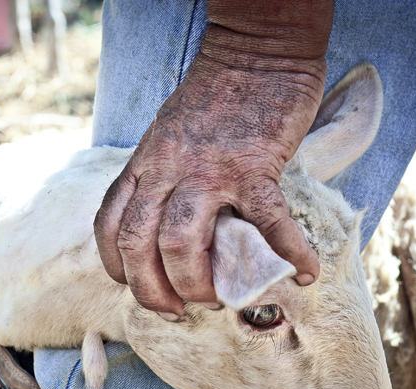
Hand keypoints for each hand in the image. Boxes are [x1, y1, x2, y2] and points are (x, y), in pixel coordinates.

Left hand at [94, 24, 324, 315]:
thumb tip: (167, 224)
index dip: (117, 266)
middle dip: (151, 291)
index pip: (110, 225)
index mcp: (144, 163)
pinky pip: (269, 221)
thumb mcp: (165, 135)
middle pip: (139, 244)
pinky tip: (305, 274)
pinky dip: (291, 253)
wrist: (254, 52)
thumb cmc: (214, 97)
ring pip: (181, 241)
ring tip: (217, 301)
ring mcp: (208, 169)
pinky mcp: (254, 166)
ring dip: (195, 284)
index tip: (136, 285)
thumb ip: (160, 177)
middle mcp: (166, 169)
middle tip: (175, 310)